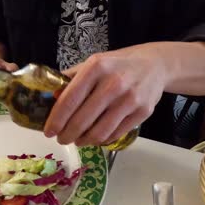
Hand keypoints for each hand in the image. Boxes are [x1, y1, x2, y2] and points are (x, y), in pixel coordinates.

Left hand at [44, 45, 167, 145]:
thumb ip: (71, 79)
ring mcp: (130, 99)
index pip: (69, 99)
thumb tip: (51, 97)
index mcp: (96, 68)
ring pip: (99, 132)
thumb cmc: (118, 65)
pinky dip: (101, 140)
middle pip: (82, 120)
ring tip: (77, 140)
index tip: (48, 131)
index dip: (56, 119)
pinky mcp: (142, 112)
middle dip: (67, 135)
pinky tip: (95, 137)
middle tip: (61, 139)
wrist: (155, 65)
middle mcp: (113, 83)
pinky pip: (115, 134)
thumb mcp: (93, 63)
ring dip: (83, 141)